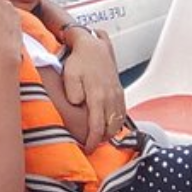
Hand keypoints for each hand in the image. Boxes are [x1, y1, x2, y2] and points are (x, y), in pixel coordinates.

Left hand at [60, 27, 125, 150]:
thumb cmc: (79, 58)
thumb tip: (77, 106)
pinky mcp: (119, 90)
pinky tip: (110, 124)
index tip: (88, 148)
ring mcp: (117, 93)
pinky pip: (122, 112)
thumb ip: (73, 93)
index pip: (97, 127)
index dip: (92, 141)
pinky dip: (117, 122)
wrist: (93, 43)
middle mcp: (110, 97)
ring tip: (100, 137)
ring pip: (118, 121)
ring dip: (110, 132)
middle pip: (110, 127)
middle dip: (102, 139)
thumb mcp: (69, 75)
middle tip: (91, 145)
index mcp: (98, 96)